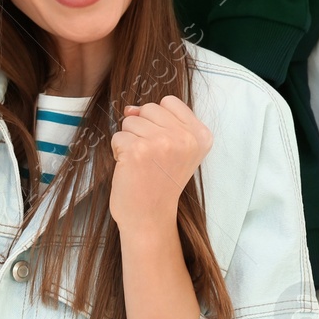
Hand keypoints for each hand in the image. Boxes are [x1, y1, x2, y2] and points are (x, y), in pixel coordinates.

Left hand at [108, 96, 211, 233]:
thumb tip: (130, 108)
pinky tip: (131, 169)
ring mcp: (162, 143)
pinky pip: (117, 136)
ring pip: (130, 120)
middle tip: (151, 157)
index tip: (163, 146)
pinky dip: (118, 152)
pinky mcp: (138, 150)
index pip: (169, 102)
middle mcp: (185, 138)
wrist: (150, 217)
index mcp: (200, 136)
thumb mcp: (175, 149)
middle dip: (142, 129)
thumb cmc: (160, 183)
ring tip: (142, 163)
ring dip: (130, 141)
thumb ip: (160, 122)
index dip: (158, 120)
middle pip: (149, 108)